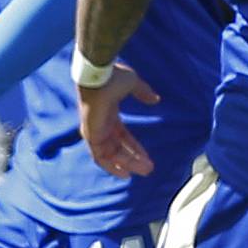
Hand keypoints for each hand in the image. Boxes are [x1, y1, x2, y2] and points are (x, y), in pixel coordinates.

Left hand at [78, 63, 161, 177]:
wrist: (99, 75)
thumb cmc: (112, 77)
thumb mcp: (132, 84)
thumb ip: (143, 92)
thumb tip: (155, 99)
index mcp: (109, 114)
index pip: (122, 136)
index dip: (135, 147)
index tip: (146, 157)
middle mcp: (101, 125)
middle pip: (117, 148)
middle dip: (133, 159)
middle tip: (148, 169)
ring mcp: (95, 131)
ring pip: (111, 155)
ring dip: (127, 164)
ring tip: (144, 171)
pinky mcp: (91, 135)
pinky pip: (101, 156)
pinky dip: (112, 166)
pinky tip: (125, 172)